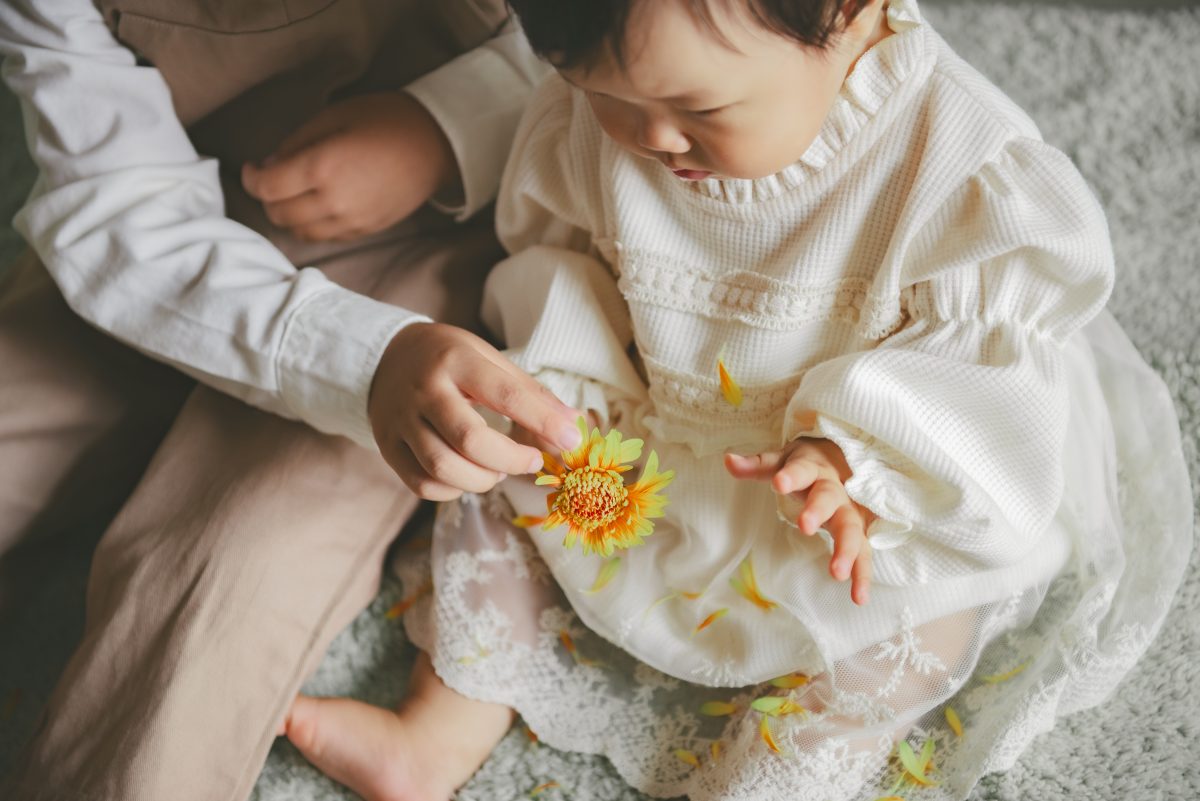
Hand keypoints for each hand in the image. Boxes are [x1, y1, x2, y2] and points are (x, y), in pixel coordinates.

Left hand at [241, 92, 459, 241]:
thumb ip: (294, 144)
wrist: (434, 145)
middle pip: (278, 214)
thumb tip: (269, 168)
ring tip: (296, 195)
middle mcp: (333, 201)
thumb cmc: (383, 120)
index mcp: (320, 167)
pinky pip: (325, 237)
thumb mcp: (332, 117)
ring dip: (289, 215)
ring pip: (299, 232)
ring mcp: (350, 220)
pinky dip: (312, 225)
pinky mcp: (365, 230)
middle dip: (268, 197)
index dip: (250, 178)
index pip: (266, 187)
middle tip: (274, 179)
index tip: (253, 168)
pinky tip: (319, 205)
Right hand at [369, 322, 583, 500]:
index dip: (543, 422)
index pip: (506, 395)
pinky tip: (466, 477)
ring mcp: (401, 420)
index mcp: (457, 361)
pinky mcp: (387, 446)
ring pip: (443, 467)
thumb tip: (572, 425)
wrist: (387, 357)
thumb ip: (530, 394)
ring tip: (496, 470)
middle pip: (470, 439)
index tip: (570, 440)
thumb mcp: (490, 360)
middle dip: (510, 460)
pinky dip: (452, 491)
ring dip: (481, 480)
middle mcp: (425, 389)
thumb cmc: (450, 359)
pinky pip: (422, 484)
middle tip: (530, 461)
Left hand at [724, 438, 874, 604]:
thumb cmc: (805, 467)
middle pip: (828, 499)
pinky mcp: (858, 534)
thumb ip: (755, 465)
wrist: (844, 463)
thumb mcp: (780, 462)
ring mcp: (848, 512)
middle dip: (818, 511)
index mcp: (812, 469)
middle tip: (805, 526)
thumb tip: (728, 460)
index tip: (779, 483)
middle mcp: (834, 490)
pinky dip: (863, 576)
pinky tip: (859, 597)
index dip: (791, 476)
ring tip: (837, 574)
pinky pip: (864, 554)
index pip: (801, 470)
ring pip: (852, 529)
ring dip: (846, 550)